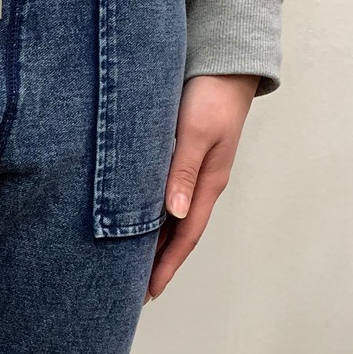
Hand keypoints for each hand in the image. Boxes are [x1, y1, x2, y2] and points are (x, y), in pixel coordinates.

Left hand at [148, 74, 257, 299]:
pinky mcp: (181, 156)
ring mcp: (192, 171)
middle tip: (131, 289)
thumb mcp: (196, 132)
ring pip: (169, 216)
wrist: (225, 61)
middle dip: (156, 262)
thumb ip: (183, 171)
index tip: (148, 292)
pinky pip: (164, 195)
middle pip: (176, 233)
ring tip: (127, 264)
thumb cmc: (211, 94)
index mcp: (208, 183)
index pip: (185, 236)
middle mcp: (201, 183)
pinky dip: (150, 214)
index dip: (166, 265)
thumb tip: (174, 212)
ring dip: (152, 241)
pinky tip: (133, 221)